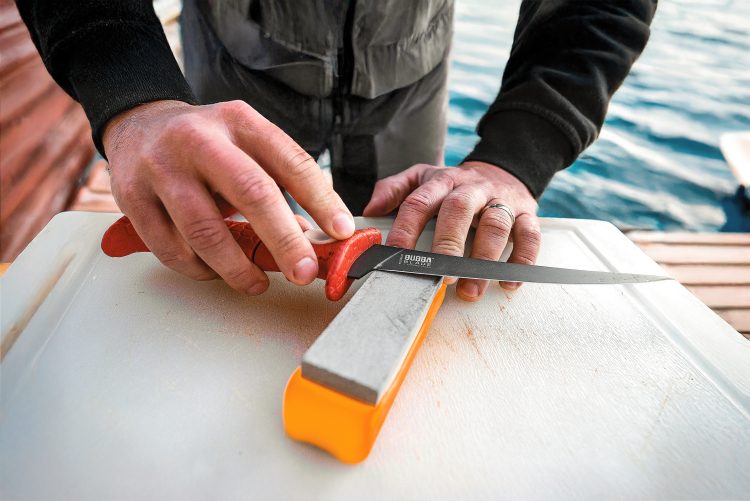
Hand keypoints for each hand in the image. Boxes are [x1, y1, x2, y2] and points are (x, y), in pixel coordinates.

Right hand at [103, 100, 354, 294]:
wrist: (139, 124)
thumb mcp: (246, 144)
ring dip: (237, 267)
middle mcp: (199, 140)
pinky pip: (171, 249)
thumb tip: (310, 234)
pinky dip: (199, 270)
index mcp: (239, 122)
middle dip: (284, 240)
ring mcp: (162, 168)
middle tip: (303, 271)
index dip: (321, 200)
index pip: (290, 162)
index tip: (341, 230)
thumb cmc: (204, 142)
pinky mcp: (133, 198)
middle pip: (251, 193)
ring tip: (257, 283)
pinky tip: (215, 272)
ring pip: (205, 230)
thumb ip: (278, 181)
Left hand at [363, 161, 540, 300]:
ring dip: (484, 258)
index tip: (395, 255)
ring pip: (495, 225)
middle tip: (440, 275)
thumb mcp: (423, 178)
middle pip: (459, 210)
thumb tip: (370, 210)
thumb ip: (394, 190)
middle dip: (448, 244)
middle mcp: (471, 189)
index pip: (419, 202)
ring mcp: (501, 201)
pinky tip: (509, 282)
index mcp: (442, 181)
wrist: (502, 169)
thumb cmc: (455, 185)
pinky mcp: (527, 213)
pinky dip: (523, 259)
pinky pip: (530, 234)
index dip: (406, 228)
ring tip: (471, 289)